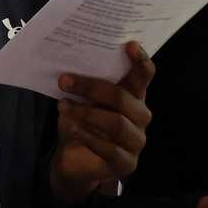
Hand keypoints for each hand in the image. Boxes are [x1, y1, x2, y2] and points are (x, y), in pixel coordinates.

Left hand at [52, 42, 155, 201]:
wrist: (74, 160)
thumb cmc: (82, 122)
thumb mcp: (83, 100)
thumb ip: (87, 85)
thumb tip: (72, 64)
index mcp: (135, 96)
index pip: (144, 76)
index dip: (140, 61)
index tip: (129, 44)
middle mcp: (141, 116)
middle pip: (123, 98)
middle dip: (92, 87)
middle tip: (64, 81)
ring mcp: (137, 141)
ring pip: (116, 123)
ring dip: (86, 113)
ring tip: (63, 107)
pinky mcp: (127, 163)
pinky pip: (109, 148)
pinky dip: (87, 136)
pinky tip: (71, 128)